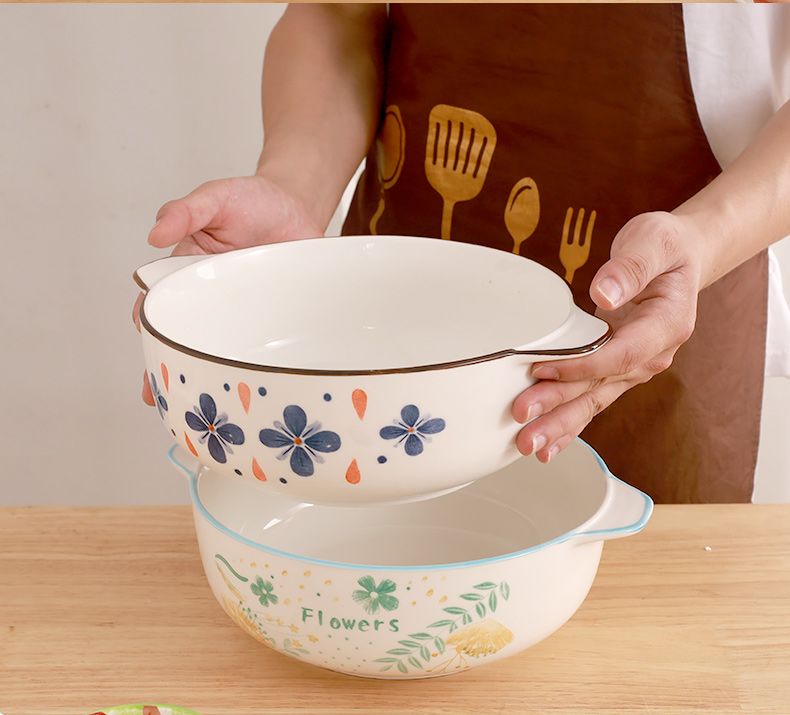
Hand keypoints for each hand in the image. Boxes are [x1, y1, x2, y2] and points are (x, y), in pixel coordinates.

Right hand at [135, 174, 323, 403]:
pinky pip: (261, 342)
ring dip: (209, 374)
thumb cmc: (250, 201)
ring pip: (222, 347)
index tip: (150, 347)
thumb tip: (154, 234)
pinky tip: (249, 391)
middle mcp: (212, 298)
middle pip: (186, 335)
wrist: (297, 206)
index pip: (162, 304)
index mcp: (187, 272)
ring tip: (198, 404)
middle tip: (160, 394)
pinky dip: (255, 365)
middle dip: (169, 365)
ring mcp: (243, 311)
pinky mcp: (272, 317)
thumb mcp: (215, 197)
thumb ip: (186, 210)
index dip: (153, 328)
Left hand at [512, 211, 703, 461]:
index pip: (620, 355)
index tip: (543, 371)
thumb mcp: (653, 242)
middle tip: (525, 427)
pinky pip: (592, 400)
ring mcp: (634, 366)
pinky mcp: (616, 370)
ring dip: (559, 425)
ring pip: (593, 401)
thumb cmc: (665, 247)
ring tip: (528, 445)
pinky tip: (548, 445)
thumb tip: (604, 294)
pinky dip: (570, 424)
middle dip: (559, 410)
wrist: (680, 258)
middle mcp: (652, 354)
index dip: (580, 366)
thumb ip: (630, 267)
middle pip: (600, 388)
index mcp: (665, 326)